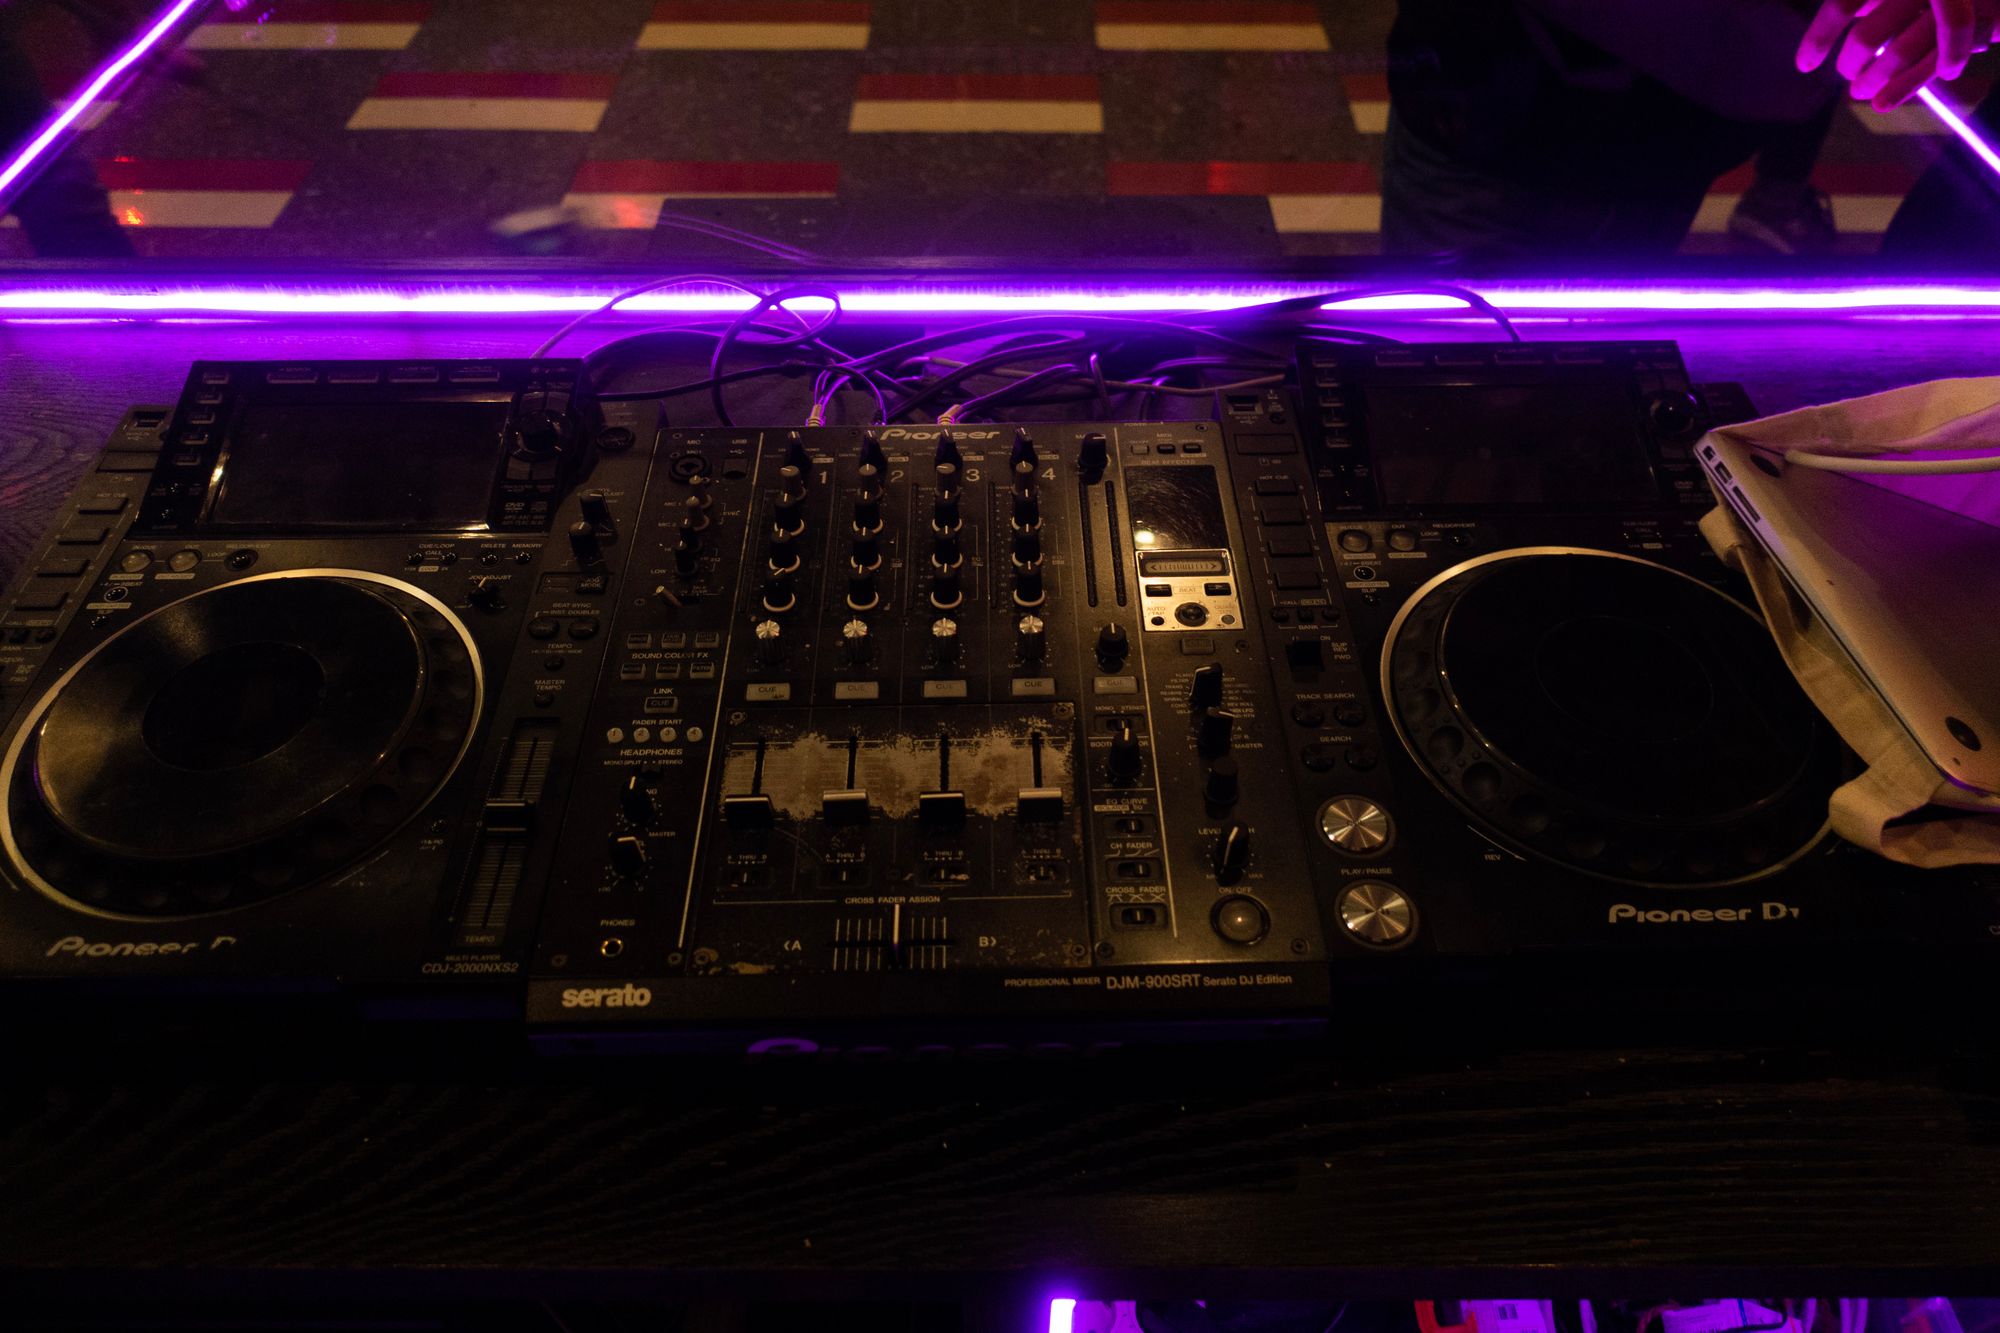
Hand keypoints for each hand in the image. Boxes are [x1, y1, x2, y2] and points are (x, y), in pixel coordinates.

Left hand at [1797, 0, 1999, 109]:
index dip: (1820, 36)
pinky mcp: (1978, 23)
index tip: (1804, 64)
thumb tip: (1835, 28)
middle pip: (1868, 34)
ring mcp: (1951, 5)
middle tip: (1848, 74)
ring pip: (1899, 52)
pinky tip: (1882, 103)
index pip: (1844, 5)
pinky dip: (1905, 87)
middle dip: (1851, 63)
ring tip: (1859, 92)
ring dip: (1874, 79)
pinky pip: (1933, 63)